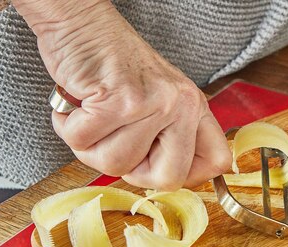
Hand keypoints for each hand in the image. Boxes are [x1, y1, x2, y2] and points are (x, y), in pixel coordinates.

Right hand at [24, 0, 230, 189]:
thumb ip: (170, 136)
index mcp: (195, 108)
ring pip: (117, 164)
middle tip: (115, 141)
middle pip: (168, 179)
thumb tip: (168, 180)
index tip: (158, 165)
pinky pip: (84, 143)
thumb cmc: (114, 68)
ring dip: (92, 146)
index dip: (187, 176)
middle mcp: (182, 106)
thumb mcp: (160, 100)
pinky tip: (78, 107)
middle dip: (132, 170)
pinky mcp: (118, 101)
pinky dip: (70, 129)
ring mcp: (153, 104)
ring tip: (94, 116)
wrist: (83, 25)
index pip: (217, 162)